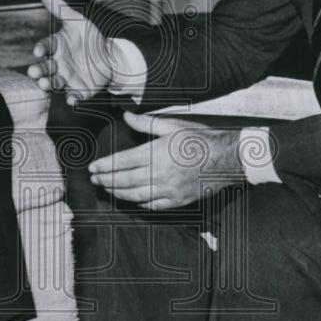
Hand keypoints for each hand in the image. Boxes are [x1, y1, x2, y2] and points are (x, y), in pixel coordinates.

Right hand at [27, 0, 113, 105]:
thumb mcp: (77, 22)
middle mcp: (58, 64)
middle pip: (45, 68)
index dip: (41, 49)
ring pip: (54, 83)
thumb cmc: (89, 39)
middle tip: (33, 72)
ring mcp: (68, 78)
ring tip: (44, 84)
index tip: (38, 51)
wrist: (109, 57)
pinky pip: (74, 95)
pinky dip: (72, 98)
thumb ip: (61, 10)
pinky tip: (72, 99)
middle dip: (38, 71)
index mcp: (57, 47)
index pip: (46, 47)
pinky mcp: (80, 90)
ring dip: (48, 84)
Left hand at [88, 112, 243, 209]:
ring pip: (135, 195)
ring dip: (118, 193)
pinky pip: (152, 205)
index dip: (105, 166)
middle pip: (125, 180)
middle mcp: (160, 174)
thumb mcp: (173, 126)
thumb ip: (146, 124)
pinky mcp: (177, 200)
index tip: (93, 167)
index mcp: (157, 153)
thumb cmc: (201, 140)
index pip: (123, 162)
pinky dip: (137, 202)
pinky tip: (130, 199)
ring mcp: (169, 190)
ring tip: (106, 188)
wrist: (227, 159)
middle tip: (95, 179)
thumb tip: (126, 116)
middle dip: (107, 180)